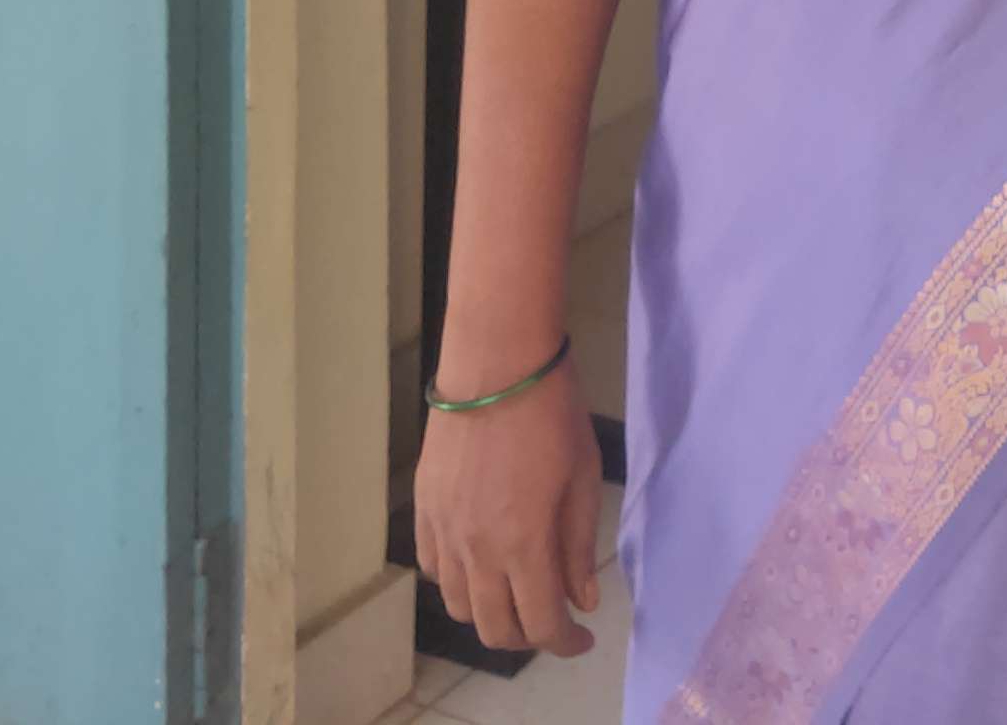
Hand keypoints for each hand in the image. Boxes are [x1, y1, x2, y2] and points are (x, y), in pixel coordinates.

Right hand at [415, 349, 603, 656]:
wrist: (495, 362)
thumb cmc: (552, 413)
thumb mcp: (582, 478)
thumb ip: (577, 546)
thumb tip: (581, 599)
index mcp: (523, 544)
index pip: (541, 624)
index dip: (566, 644)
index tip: (582, 638)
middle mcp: (477, 549)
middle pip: (495, 629)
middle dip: (529, 637)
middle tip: (553, 619)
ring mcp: (444, 530)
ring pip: (460, 606)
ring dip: (491, 612)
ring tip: (517, 591)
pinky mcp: (423, 508)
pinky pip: (434, 567)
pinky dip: (458, 581)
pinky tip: (481, 561)